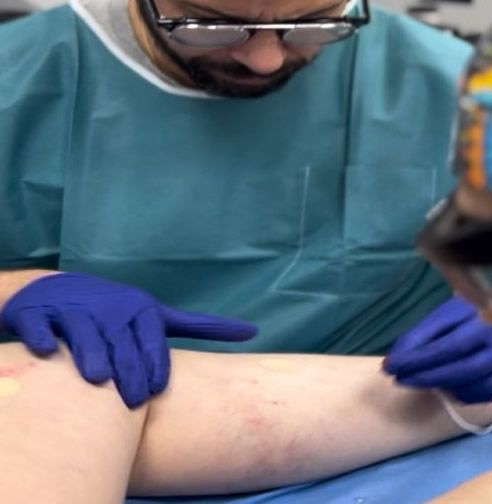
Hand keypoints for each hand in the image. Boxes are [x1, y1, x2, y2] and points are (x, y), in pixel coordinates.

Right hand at [1, 272, 257, 406]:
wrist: (56, 291)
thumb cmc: (117, 312)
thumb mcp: (158, 315)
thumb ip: (201, 325)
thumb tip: (252, 331)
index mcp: (140, 310)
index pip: (151, 340)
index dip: (154, 364)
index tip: (155, 391)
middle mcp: (109, 309)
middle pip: (121, 343)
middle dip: (128, 370)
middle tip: (133, 401)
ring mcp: (73, 310)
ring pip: (84, 335)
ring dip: (90, 355)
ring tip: (99, 379)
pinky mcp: (38, 315)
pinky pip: (39, 328)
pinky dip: (41, 339)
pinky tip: (45, 351)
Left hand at [383, 296, 491, 403]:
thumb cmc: (474, 313)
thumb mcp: (447, 313)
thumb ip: (422, 335)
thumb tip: (395, 362)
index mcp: (488, 322)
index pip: (450, 346)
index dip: (418, 360)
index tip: (390, 367)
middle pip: (465, 370)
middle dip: (427, 377)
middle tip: (400, 379)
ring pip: (475, 386)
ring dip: (443, 386)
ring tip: (421, 379)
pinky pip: (483, 395)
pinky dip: (461, 393)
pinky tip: (448, 385)